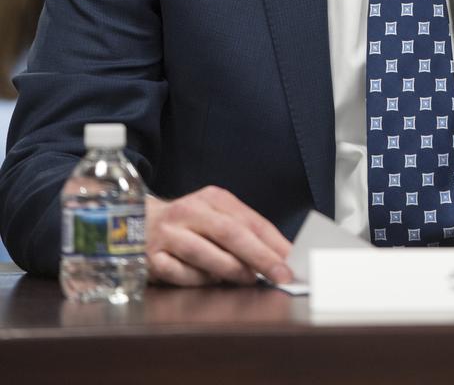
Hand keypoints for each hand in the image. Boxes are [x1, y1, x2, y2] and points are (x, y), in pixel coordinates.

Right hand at [145, 186, 292, 286]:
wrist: (137, 222)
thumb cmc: (188, 224)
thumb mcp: (215, 216)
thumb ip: (243, 232)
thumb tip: (279, 256)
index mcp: (212, 198)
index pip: (248, 220)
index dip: (272, 241)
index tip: (291, 259)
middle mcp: (189, 211)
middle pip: (229, 233)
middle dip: (259, 256)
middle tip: (280, 274)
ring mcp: (168, 234)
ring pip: (204, 253)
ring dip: (231, 269)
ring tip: (249, 279)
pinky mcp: (151, 257)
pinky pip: (179, 273)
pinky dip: (197, 280)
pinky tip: (208, 281)